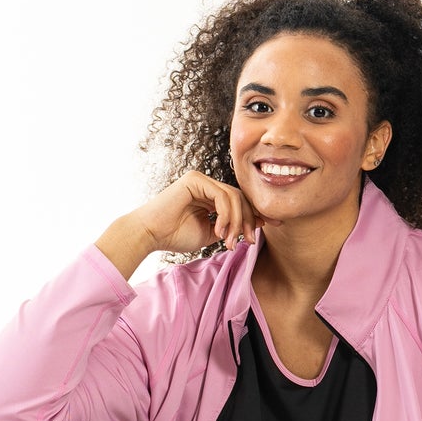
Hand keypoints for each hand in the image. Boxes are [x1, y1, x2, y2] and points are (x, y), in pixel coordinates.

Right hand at [137, 170, 262, 255]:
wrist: (149, 235)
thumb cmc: (174, 236)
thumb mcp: (211, 234)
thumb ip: (231, 227)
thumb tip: (258, 222)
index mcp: (210, 196)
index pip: (240, 201)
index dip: (256, 213)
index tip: (272, 226)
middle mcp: (207, 185)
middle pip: (241, 198)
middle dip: (250, 220)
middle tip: (251, 240)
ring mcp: (201, 180)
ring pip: (234, 197)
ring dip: (237, 221)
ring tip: (230, 241)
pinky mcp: (195, 179)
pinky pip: (222, 195)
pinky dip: (225, 215)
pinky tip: (218, 230)